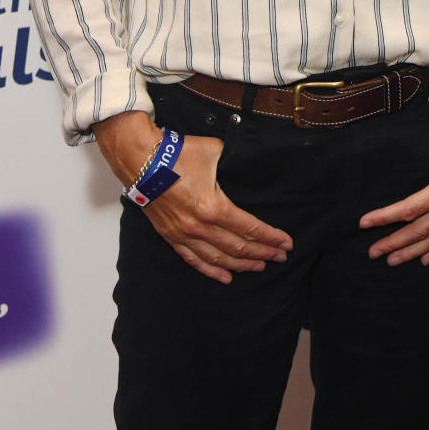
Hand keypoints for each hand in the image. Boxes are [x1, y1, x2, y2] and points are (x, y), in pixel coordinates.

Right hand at [95, 112, 292, 282]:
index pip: (250, 229)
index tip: (286, 243)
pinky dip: (212, 271)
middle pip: (238, 247)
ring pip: (219, 258)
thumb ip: (234, 161)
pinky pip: (195, 260)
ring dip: (241, 265)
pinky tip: (226, 277)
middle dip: (263, 253)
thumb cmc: (177, 154)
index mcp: (213, 207)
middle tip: (280, 256)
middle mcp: (200, 227)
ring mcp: (184, 234)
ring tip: (260, 266)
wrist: (143, 161)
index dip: (270, 238)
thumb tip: (248, 162)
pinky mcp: (172, 237)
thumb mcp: (215, 152)